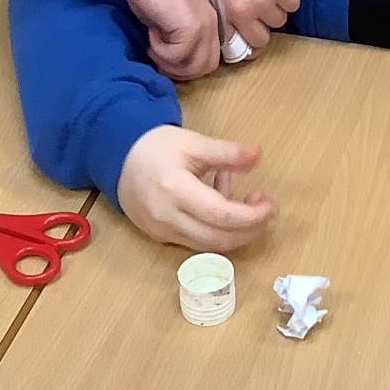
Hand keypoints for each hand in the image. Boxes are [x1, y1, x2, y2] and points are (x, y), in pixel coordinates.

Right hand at [118, 125, 276, 250]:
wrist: (118, 158)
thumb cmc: (157, 147)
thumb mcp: (194, 142)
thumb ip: (227, 152)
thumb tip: (258, 155)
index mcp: (175, 190)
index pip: (222, 215)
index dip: (252, 216)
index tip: (270, 205)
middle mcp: (167, 217)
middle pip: (218, 239)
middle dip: (249, 229)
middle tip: (264, 208)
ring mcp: (161, 231)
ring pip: (208, 246)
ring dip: (234, 232)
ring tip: (245, 204)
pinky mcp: (159, 237)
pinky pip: (195, 241)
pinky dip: (215, 229)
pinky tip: (219, 203)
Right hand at [119, 0, 220, 79]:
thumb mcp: (171, 20)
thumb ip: (179, 40)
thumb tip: (173, 63)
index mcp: (210, 21)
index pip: (208, 59)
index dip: (185, 65)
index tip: (163, 57)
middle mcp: (213, 23)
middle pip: (204, 67)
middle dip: (178, 70)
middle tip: (156, 55)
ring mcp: (204, 25)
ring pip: (193, 67)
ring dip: (168, 62)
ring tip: (153, 44)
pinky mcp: (191, 27)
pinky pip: (176, 56)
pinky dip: (159, 50)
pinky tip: (152, 31)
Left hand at [210, 0, 299, 55]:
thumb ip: (230, 9)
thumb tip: (242, 29)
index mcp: (224, 10)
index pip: (238, 43)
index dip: (248, 39)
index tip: (254, 35)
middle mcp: (242, 11)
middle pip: (262, 39)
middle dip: (265, 26)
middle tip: (266, 8)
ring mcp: (263, 2)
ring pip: (280, 21)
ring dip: (279, 7)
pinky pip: (293, 5)